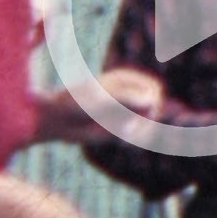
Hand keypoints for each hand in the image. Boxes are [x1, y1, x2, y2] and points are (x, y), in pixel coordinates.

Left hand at [35, 68, 162, 144]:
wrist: (61, 118)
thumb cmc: (80, 101)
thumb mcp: (104, 97)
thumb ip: (128, 98)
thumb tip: (152, 100)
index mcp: (128, 79)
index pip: (154, 88)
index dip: (156, 100)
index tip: (149, 113)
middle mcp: (130, 94)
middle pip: (156, 106)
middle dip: (149, 119)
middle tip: (134, 129)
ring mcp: (126, 111)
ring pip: (149, 122)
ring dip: (142, 130)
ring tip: (126, 134)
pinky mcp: (121, 127)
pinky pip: (138, 134)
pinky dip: (135, 137)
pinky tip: (122, 137)